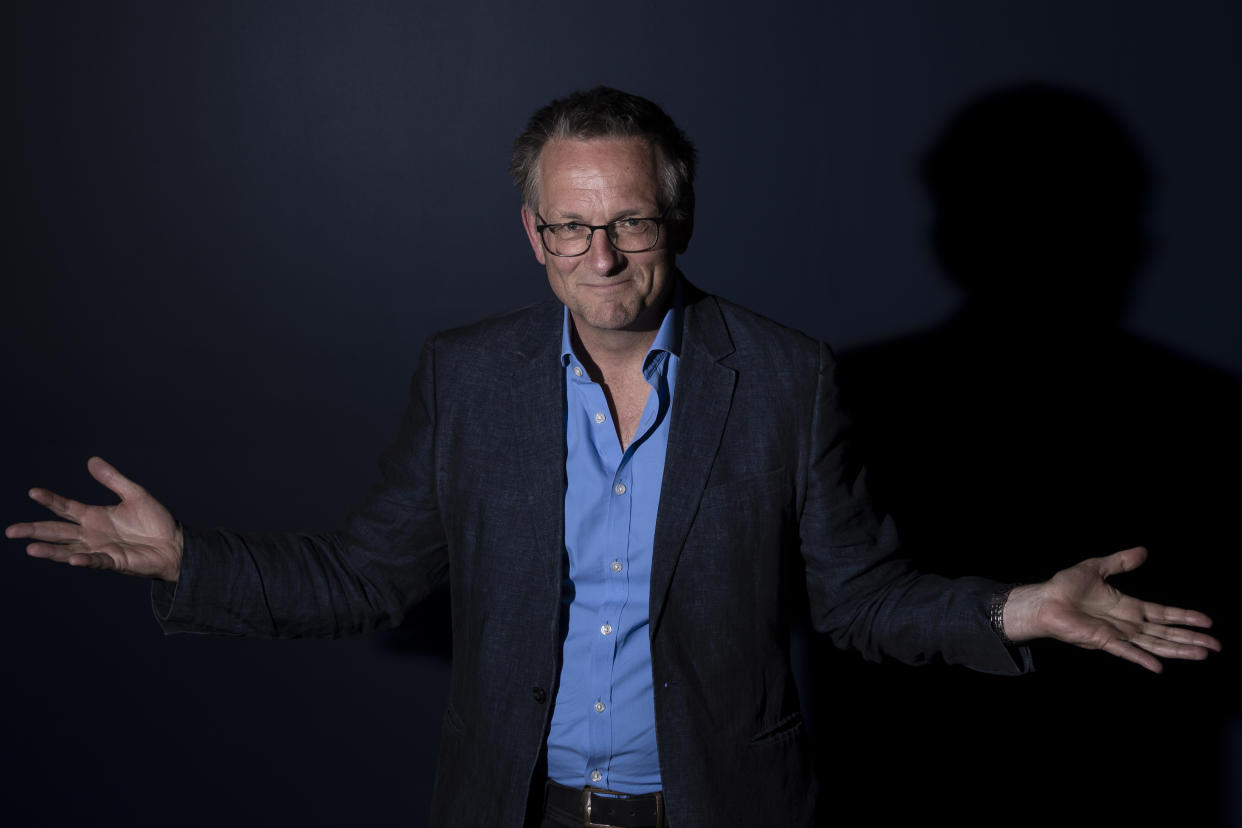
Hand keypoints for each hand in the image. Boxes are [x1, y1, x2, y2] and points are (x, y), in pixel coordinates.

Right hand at [6, 456, 181, 581]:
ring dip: (50, 550)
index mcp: (94, 516)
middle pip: (57, 531)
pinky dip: (84, 560)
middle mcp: (91, 534)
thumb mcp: (134, 494)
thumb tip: (91, 460)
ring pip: (68, 550)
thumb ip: (112, 479)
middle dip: (34, 530)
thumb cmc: (155, 521)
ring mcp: (100, 549)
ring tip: (30, 548)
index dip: (50, 500)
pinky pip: (96, 561)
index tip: (33, 491)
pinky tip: (73, 558)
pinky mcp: (114, 562)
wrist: (175, 543)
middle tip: (11, 531)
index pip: (65, 507)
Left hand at [1002, 546, 1219, 672]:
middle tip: (1216, 646)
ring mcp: (1117, 634)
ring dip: (1178, 650)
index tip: (1207, 622)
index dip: (1185, 617)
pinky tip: (1159, 666)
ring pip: (1154, 644)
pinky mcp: (1103, 641)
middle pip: (1165, 633)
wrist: (1043, 601)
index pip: (1163, 614)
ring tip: (1202, 654)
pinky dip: (1142, 658)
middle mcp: (1127, 624)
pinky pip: (1126, 651)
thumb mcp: (1096, 568)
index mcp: (1128, 607)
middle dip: (1190, 638)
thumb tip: (1143, 551)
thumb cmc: (1065, 587)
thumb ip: (1120, 562)